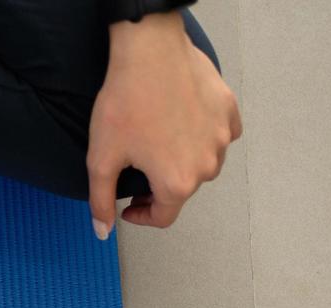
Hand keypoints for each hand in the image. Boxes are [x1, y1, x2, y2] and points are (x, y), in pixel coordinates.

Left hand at [87, 12, 242, 236]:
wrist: (149, 52)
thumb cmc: (125, 102)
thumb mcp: (101, 159)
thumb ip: (101, 201)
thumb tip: (102, 231)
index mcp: (178, 182)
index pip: (163, 217)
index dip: (142, 216)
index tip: (129, 206)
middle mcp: (208, 164)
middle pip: (183, 190)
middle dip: (160, 187)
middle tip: (138, 170)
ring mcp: (223, 137)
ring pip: (204, 163)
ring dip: (183, 162)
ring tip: (158, 145)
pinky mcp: (230, 112)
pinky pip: (220, 136)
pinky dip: (204, 137)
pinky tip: (182, 124)